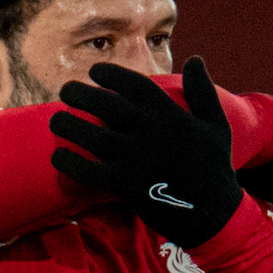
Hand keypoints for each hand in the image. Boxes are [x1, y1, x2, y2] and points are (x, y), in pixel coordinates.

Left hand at [49, 57, 242, 248]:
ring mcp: (135, 159)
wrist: (212, 213)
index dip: (111, 74)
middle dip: (80, 94)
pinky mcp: (124, 185)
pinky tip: (59, 156)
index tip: (95, 72)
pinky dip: (70, 163)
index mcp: (170, 115)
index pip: (134, 84)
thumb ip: (202, 90)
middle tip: (65, 90)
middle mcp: (150, 133)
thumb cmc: (214, 166)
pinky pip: (88, 171)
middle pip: (105, 105)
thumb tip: (195, 58)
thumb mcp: (216, 124)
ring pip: (91, 135)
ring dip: (68, 125)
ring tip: (56, 119)